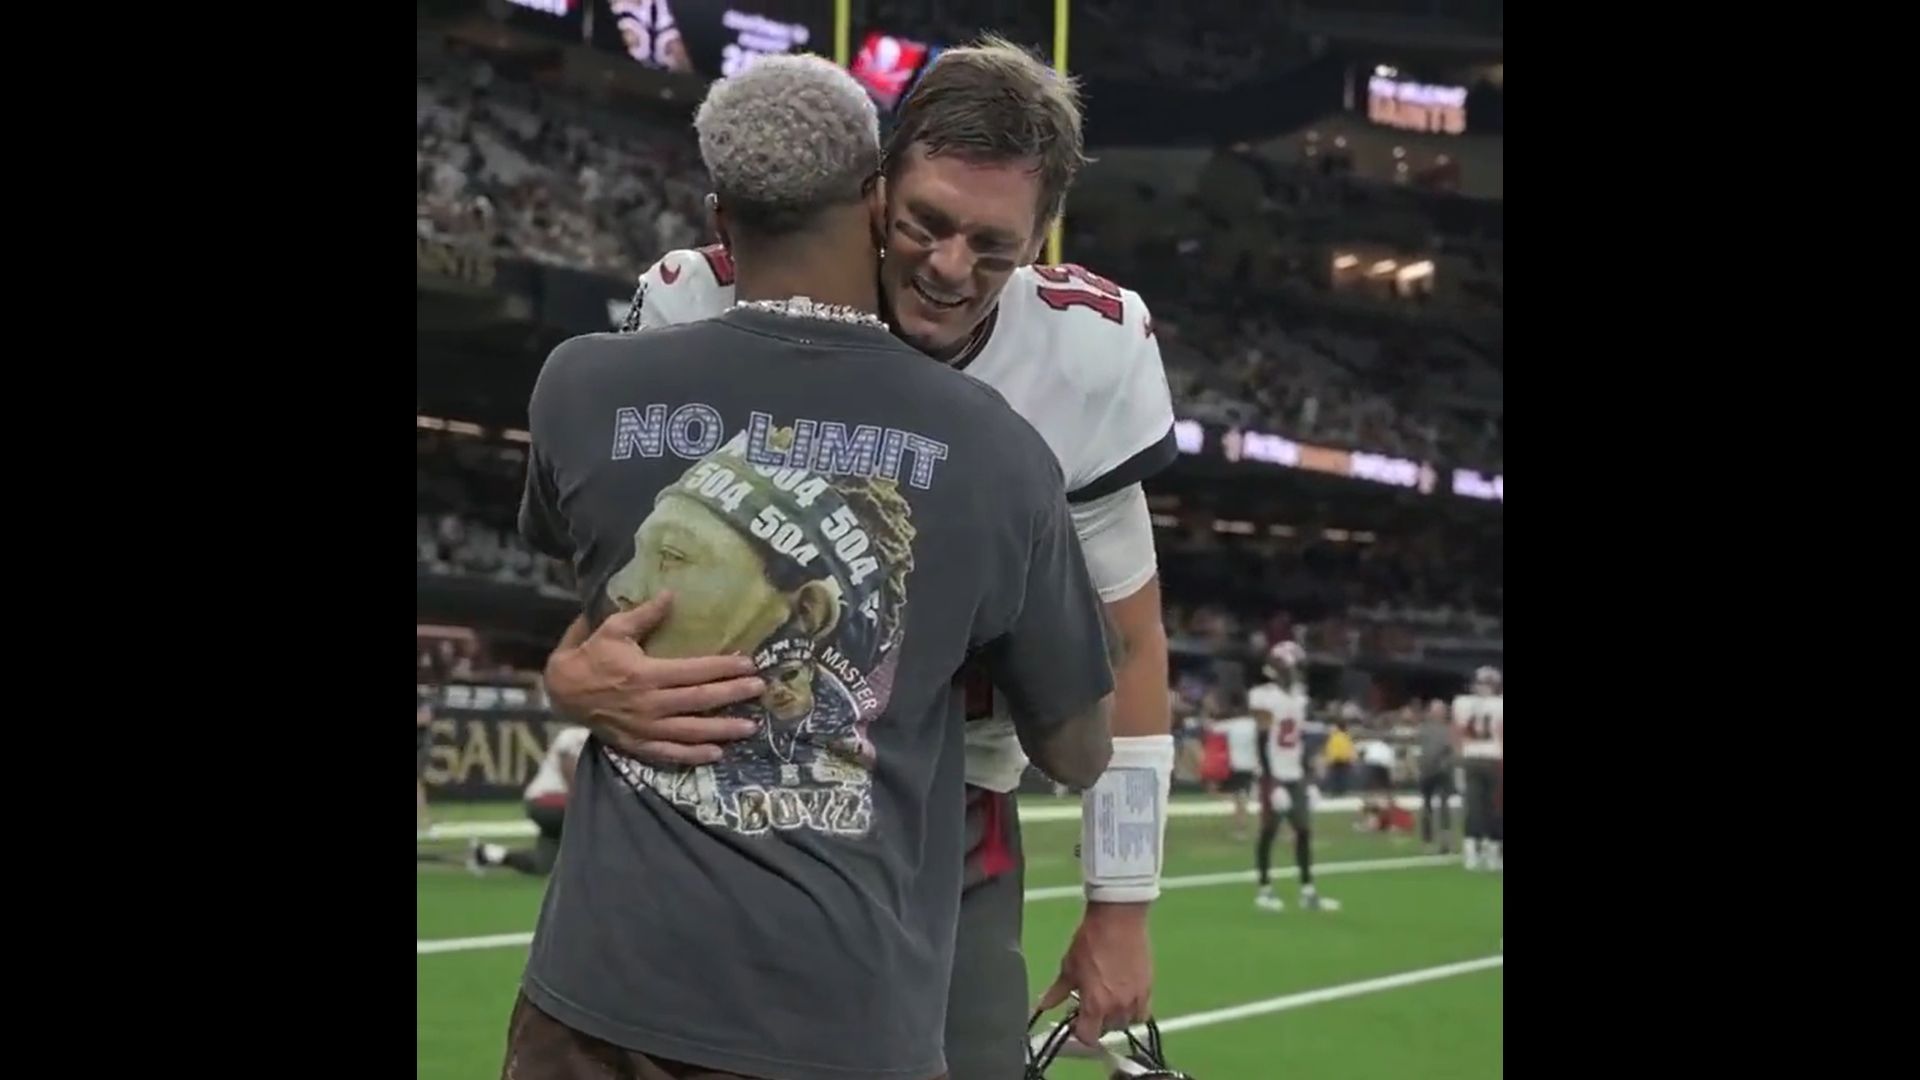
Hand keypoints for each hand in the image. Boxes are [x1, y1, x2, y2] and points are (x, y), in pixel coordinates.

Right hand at [545, 592, 765, 764]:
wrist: (562, 692)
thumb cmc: (590, 655)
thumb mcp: (613, 629)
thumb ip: (644, 615)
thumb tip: (671, 595)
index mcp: (647, 673)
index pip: (695, 670)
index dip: (725, 667)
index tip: (750, 664)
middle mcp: (650, 703)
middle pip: (700, 700)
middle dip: (733, 695)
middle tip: (760, 690)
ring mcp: (645, 727)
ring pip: (691, 731)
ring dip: (723, 729)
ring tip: (750, 727)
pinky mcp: (637, 744)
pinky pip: (670, 753)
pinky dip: (693, 755)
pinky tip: (716, 753)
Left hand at [1035, 901, 1152, 1046]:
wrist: (1118, 920)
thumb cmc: (1090, 942)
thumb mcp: (1069, 967)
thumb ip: (1057, 991)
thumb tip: (1042, 1005)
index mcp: (1095, 1005)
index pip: (1088, 1037)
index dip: (1079, 1032)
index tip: (1075, 1019)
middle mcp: (1118, 1008)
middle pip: (1106, 1030)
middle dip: (1096, 1022)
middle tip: (1089, 1004)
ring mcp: (1136, 999)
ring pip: (1125, 1023)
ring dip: (1114, 1017)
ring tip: (1108, 1000)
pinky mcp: (1149, 988)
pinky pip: (1142, 1012)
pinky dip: (1133, 1011)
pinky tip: (1124, 997)